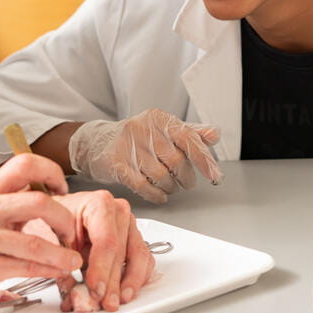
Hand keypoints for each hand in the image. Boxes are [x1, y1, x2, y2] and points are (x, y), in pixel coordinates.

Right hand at [0, 154, 82, 304]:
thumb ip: (10, 201)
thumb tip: (47, 194)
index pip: (25, 164)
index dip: (51, 171)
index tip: (63, 187)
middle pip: (38, 201)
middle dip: (64, 218)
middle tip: (70, 231)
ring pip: (35, 241)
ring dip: (62, 252)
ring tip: (72, 259)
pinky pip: (25, 266)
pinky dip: (48, 270)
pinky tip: (57, 271)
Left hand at [54, 189, 153, 311]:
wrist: (59, 214)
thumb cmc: (56, 220)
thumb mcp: (51, 236)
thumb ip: (61, 261)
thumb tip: (72, 289)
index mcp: (99, 204)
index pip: (106, 241)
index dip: (102, 269)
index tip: (96, 289)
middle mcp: (118, 212)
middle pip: (121, 252)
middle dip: (112, 283)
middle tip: (103, 302)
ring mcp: (129, 225)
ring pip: (138, 257)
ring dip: (129, 283)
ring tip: (117, 300)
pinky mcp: (134, 239)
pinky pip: (144, 261)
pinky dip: (136, 279)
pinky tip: (125, 291)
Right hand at [68, 109, 221, 203]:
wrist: (98, 144)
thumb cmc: (136, 139)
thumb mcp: (163, 130)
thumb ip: (190, 132)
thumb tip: (214, 134)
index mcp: (158, 118)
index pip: (188, 138)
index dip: (204, 159)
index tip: (215, 176)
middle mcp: (143, 128)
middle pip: (176, 161)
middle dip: (186, 177)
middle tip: (186, 182)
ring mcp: (128, 146)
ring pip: (161, 176)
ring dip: (171, 187)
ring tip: (171, 186)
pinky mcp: (117, 164)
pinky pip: (144, 186)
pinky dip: (156, 194)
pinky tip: (160, 194)